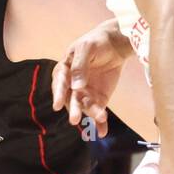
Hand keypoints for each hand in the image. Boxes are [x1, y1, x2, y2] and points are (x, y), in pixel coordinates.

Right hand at [51, 19, 130, 136]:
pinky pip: (97, 111)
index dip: (58, 94)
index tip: (57, 105)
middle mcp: (72, 84)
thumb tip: (76, 86)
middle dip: (73, 109)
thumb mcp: (86, 48)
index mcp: (64, 70)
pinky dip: (100, 122)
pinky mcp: (98, 98)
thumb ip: (80, 66)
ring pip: (85, 107)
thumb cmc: (96, 42)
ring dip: (91, 114)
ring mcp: (85, 93)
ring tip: (100, 118)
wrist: (115, 44)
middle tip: (74, 120)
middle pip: (71, 99)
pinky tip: (102, 131)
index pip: (60, 83)